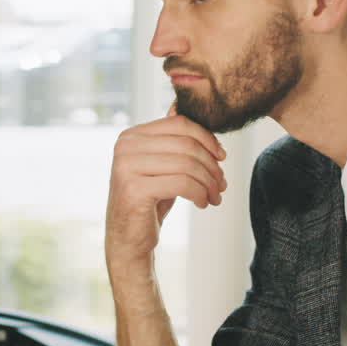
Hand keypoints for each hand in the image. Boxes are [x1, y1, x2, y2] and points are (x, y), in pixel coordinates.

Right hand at [105, 104, 226, 267]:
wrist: (128, 240)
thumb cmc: (149, 202)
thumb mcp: (161, 166)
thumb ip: (171, 140)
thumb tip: (179, 105)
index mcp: (131, 135)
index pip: (179, 124)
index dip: (207, 138)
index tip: (221, 157)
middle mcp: (125, 146)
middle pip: (186, 144)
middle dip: (211, 165)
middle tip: (222, 184)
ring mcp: (126, 166)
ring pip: (187, 164)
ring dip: (209, 182)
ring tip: (215, 196)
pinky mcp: (133, 189)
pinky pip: (182, 183)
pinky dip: (200, 193)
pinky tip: (203, 203)